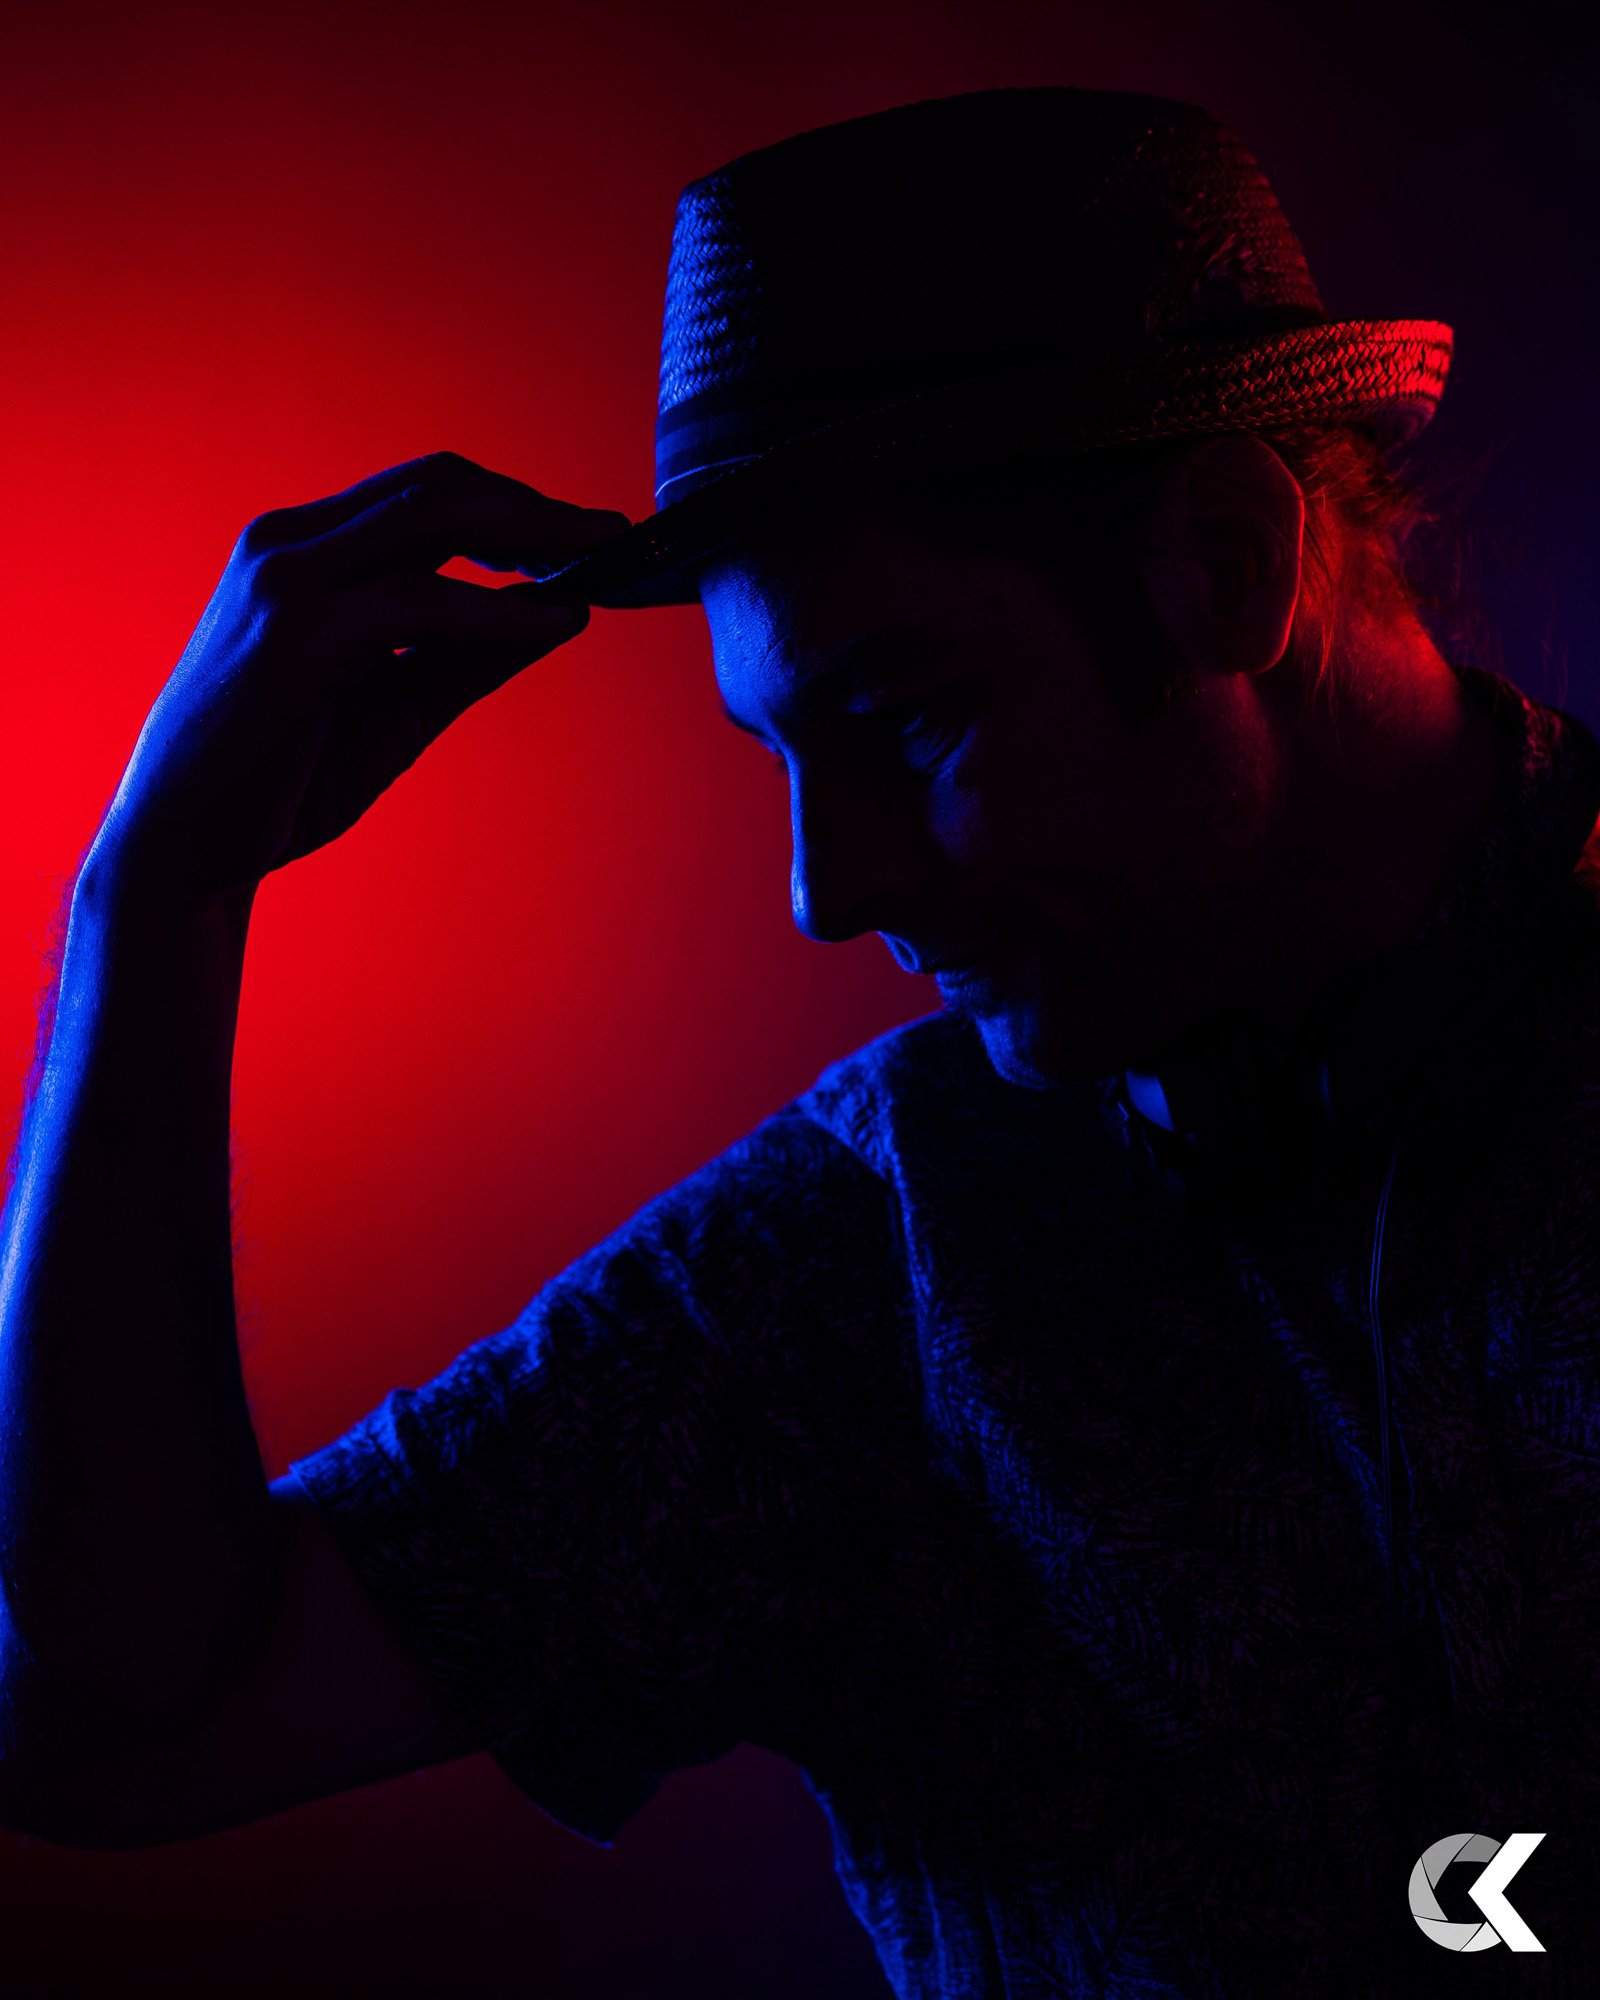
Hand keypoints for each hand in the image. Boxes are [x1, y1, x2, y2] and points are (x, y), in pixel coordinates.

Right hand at [92, 452, 628, 901]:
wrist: (183, 851)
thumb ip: (468, 656)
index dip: (514, 505)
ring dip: (530, 534)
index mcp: (302, 551)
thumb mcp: (395, 707)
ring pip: (434, 517)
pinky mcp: (295, 634)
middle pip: (439, 486)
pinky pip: (418, 602)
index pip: (426, 494)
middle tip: (613, 532)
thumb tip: (561, 611)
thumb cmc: (280, 782)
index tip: (586, 534)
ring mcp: (285, 581)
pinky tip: (550, 623)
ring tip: (598, 558)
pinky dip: (494, 610)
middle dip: (536, 506)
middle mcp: (288, 545)